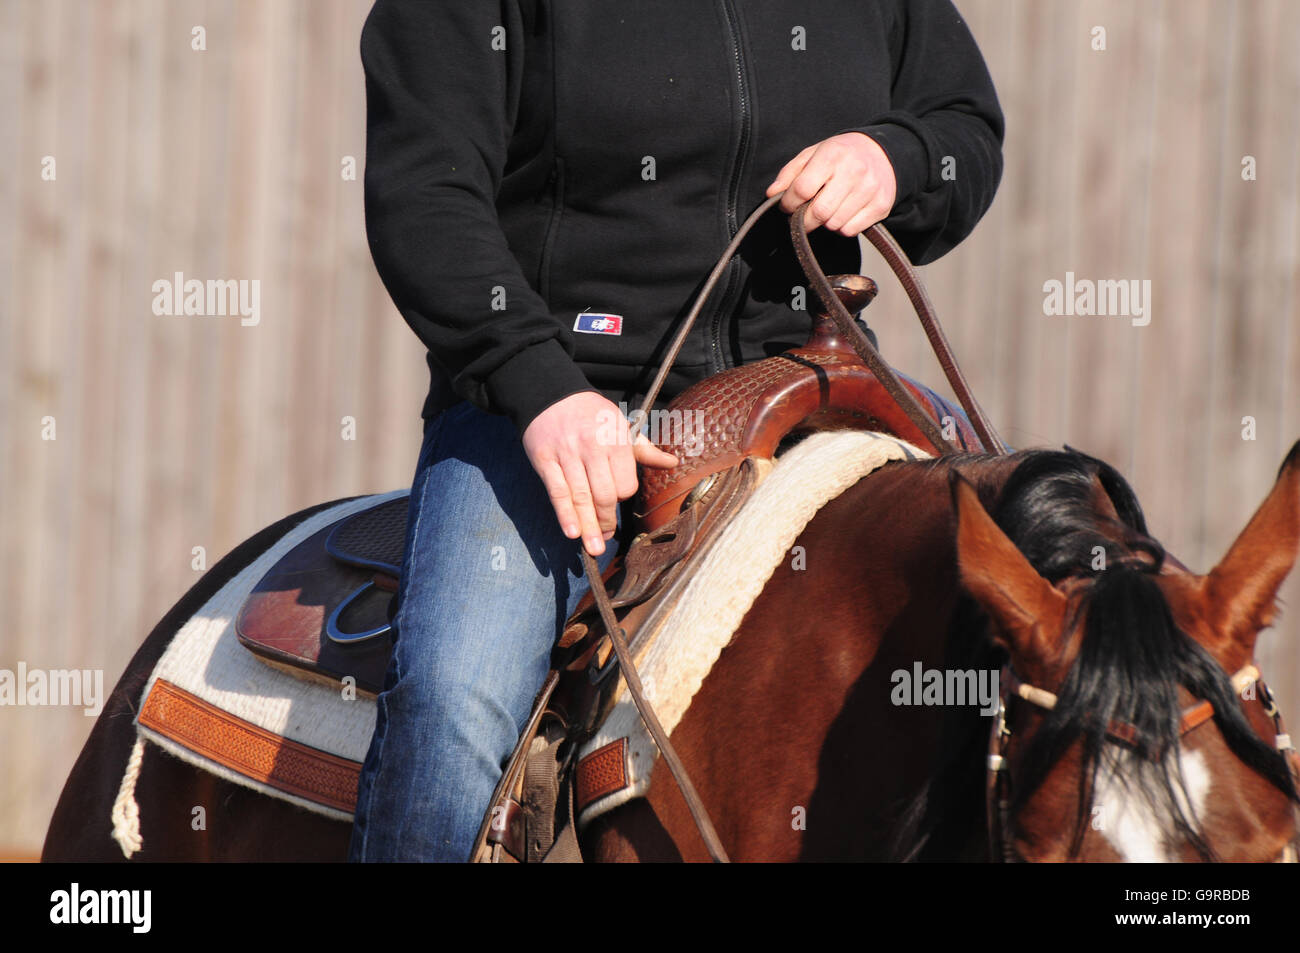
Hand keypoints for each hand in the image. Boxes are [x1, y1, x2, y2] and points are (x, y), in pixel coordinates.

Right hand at [522, 392, 678, 555]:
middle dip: (606, 520)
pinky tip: (572, 532)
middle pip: (603, 494)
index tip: (616, 501)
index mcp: (615, 439)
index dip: (622, 496)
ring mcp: (567, 454)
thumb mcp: (621, 425)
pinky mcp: (545, 460)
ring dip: (588, 526)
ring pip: (580, 497)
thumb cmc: (592, 414)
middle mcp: (592, 447)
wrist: (551, 395)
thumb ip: (644, 449)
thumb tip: (672, 463)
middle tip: (606, 538)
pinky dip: (565, 514)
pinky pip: (557, 492)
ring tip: (593, 547)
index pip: (624, 482)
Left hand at [766, 132, 896, 236]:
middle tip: (801, 216)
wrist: (882, 152)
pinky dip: (841, 227)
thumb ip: (790, 173)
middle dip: (804, 220)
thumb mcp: (813, 153)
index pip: (802, 189)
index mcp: (832, 155)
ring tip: (826, 209)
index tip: (787, 206)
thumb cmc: (841, 155)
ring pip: (834, 225)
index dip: (789, 203)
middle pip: (819, 213)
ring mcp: (870, 190)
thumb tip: (772, 195)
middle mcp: (854, 172)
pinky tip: (842, 212)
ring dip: (823, 223)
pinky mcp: (881, 206)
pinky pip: (850, 230)